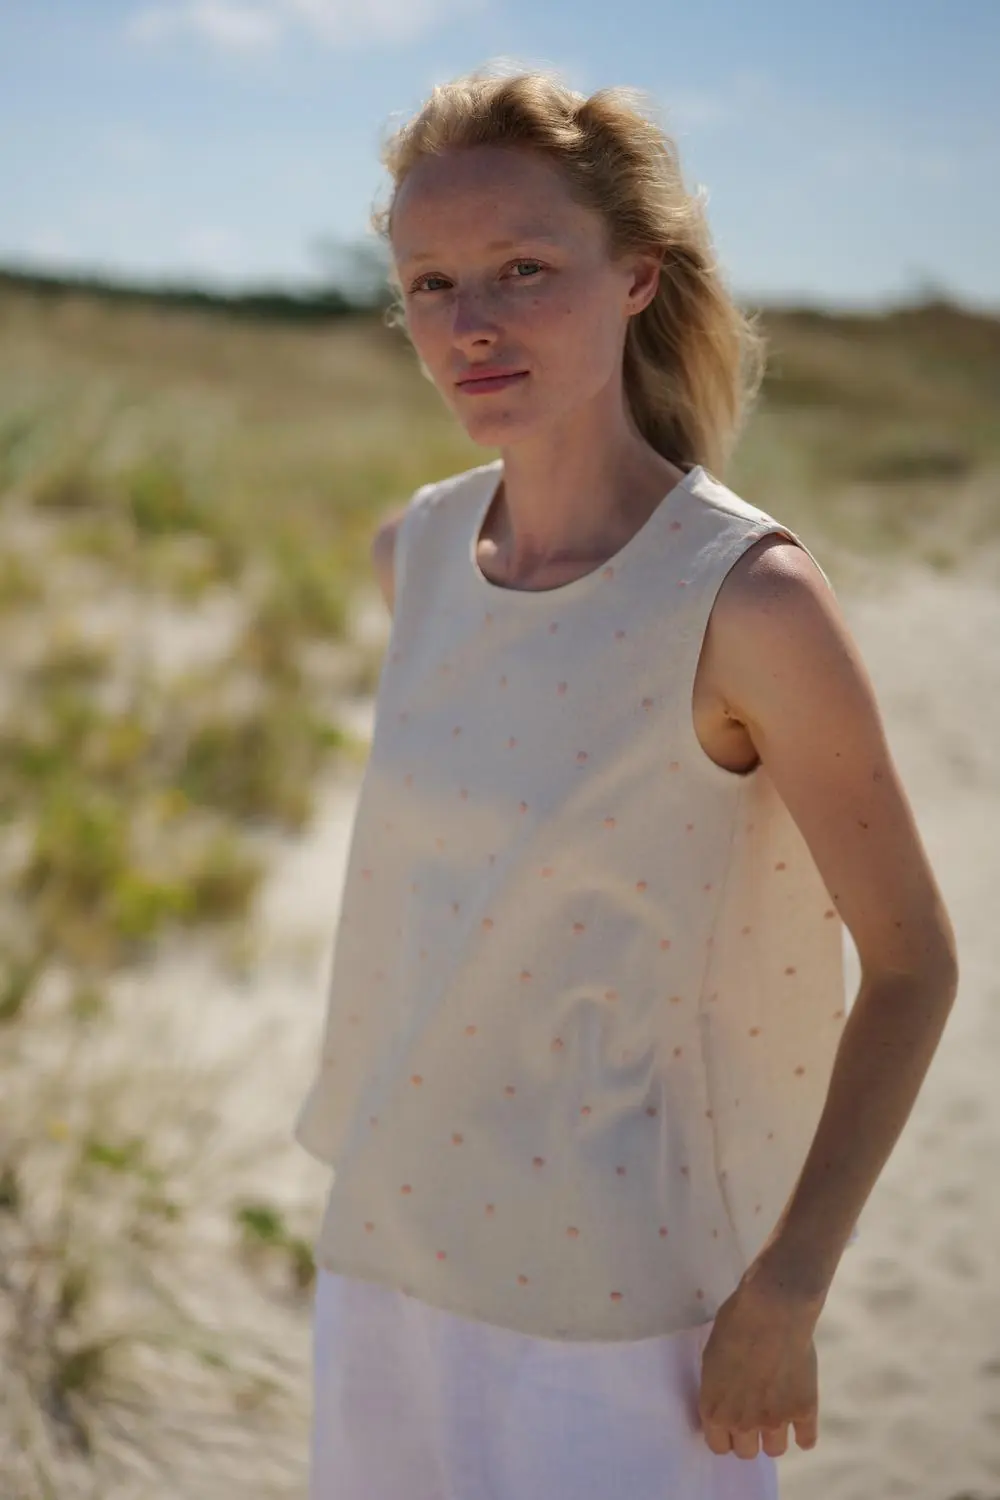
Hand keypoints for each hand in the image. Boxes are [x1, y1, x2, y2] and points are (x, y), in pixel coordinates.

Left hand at [696, 1266, 824, 1459]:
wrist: (773, 1309)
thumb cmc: (735, 1323)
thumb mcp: (712, 1356)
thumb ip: (717, 1387)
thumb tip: (725, 1398)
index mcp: (715, 1409)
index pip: (717, 1445)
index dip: (724, 1433)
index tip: (729, 1422)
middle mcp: (743, 1423)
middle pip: (746, 1452)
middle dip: (748, 1436)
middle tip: (752, 1415)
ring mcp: (775, 1421)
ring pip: (775, 1450)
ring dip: (774, 1436)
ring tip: (776, 1415)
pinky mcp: (803, 1412)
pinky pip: (806, 1440)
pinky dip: (804, 1432)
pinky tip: (800, 1419)